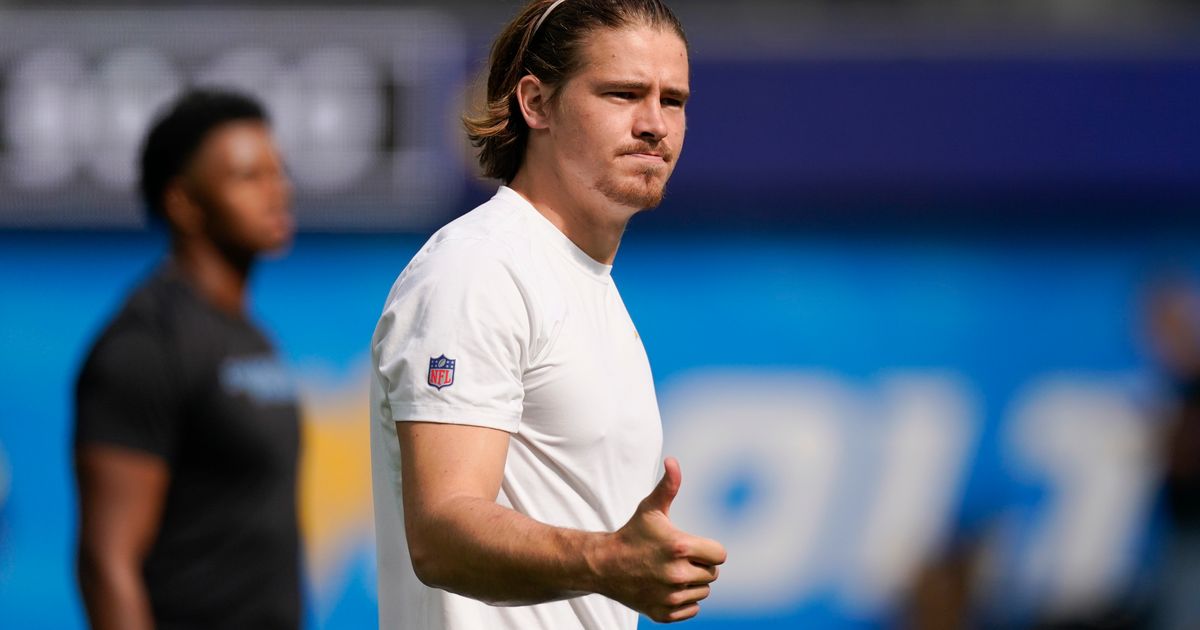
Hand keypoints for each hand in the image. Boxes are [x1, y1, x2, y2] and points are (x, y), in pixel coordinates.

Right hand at [595, 457, 726, 622]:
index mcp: (680, 547)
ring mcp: (670, 597)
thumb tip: (673, 461)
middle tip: (676, 559)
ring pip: (703, 592)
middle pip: (712, 574)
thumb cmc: (632, 534)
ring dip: (692, 583)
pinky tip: (666, 588)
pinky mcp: (663, 613)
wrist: (603, 565)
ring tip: (670, 572)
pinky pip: (692, 610)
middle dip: (699, 565)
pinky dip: (684, 601)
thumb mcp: (650, 509)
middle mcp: (677, 575)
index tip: (690, 546)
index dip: (708, 549)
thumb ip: (668, 486)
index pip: (720, 555)